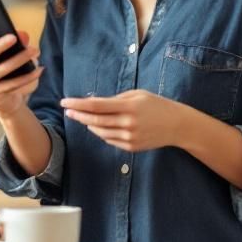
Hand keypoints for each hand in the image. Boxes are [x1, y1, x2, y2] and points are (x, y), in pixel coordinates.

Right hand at [0, 19, 42, 119]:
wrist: (2, 98)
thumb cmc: (1, 67)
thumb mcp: (5, 53)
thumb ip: (13, 40)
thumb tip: (23, 35)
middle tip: (13, 37)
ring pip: (0, 70)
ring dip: (19, 59)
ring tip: (34, 50)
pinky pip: (12, 85)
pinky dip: (27, 76)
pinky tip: (38, 69)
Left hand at [61, 90, 187, 151]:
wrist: (177, 125)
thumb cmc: (156, 105)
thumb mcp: (137, 95)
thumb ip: (116, 99)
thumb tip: (94, 103)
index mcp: (128, 106)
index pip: (96, 105)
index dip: (78, 104)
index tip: (65, 102)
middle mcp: (127, 123)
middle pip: (94, 120)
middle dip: (78, 115)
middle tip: (67, 111)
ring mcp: (129, 137)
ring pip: (100, 132)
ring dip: (88, 124)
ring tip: (81, 117)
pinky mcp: (131, 147)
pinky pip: (109, 140)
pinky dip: (101, 133)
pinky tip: (97, 126)